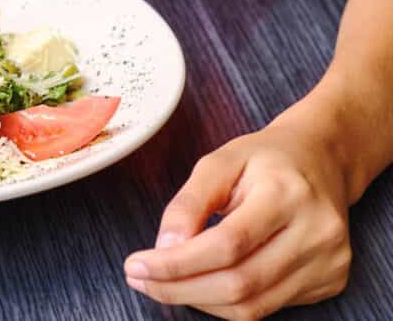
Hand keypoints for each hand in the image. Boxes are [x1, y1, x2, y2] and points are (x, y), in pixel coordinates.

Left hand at [123, 122, 351, 319]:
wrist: (321, 160)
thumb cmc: (264, 159)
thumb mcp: (218, 162)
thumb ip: (189, 203)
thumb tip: (164, 246)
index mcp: (287, 193)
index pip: (227, 244)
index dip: (176, 263)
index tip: (136, 265)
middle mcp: (316, 232)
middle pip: (239, 282)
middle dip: (179, 288)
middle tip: (140, 279)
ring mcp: (328, 262)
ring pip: (252, 306)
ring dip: (198, 301)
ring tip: (162, 284)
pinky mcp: (329, 281)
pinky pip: (266, 308)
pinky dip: (225, 303)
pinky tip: (200, 284)